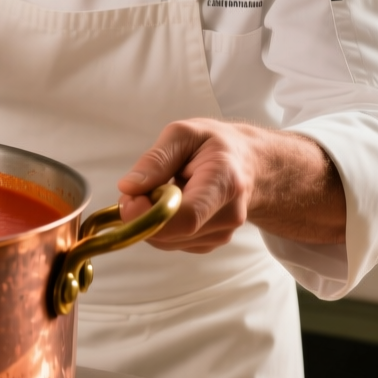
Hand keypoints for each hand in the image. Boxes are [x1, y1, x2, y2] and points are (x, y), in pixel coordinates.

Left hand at [116, 119, 345, 251]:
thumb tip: (129, 187)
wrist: (249, 164)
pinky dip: (161, 225)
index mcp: (225, 182)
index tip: (127, 201)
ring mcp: (222, 234)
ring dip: (150, 219)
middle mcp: (229, 215)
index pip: (187, 217)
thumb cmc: (215, 145)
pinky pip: (171, 242)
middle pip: (172, 233)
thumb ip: (156, 160)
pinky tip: (174, 203)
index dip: (151, 216)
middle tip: (137, 187)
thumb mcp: (184, 134)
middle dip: (142, 214)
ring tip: (163, 188)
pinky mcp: (211, 243)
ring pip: (166, 241)